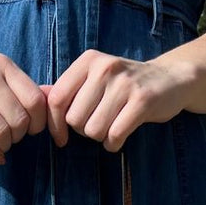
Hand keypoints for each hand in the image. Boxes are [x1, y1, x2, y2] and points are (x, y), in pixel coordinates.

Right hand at [0, 45, 49, 163]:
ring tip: (1, 146)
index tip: (31, 130)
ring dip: (4, 146)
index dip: (38, 123)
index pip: (34, 100)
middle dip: (19, 137)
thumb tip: (54, 97)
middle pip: (18, 119)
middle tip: (12, 138)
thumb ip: (21, 84)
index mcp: (2, 64)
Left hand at [42, 50, 186, 150]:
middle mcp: (105, 68)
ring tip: (112, 126)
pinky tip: (121, 135)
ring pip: (94, 130)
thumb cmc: (124, 85)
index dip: (55, 125)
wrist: (170, 79)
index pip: (57, 99)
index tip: (61, 138)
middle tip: (100, 123)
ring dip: (101, 137)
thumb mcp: (94, 79)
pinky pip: (115, 135)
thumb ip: (67, 90)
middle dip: (84, 130)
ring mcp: (125, 83)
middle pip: (75, 119)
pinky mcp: (142, 101)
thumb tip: (35, 100)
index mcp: (88, 61)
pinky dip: (115, 143)